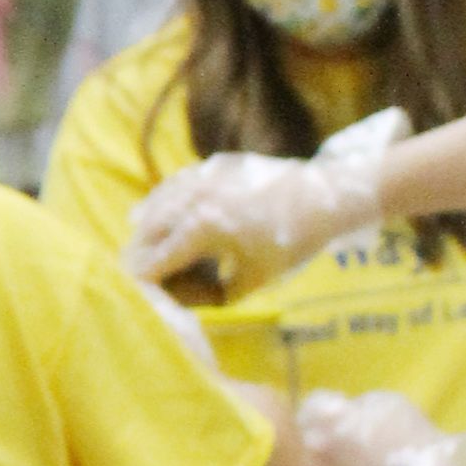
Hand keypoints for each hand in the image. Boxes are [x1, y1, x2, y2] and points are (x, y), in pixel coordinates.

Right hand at [123, 119, 399, 297]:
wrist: (327, 196)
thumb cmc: (292, 243)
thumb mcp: (252, 280)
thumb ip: (214, 294)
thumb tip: (188, 300)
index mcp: (200, 228)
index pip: (153, 261)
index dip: (142, 283)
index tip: (139, 297)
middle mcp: (193, 198)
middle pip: (145, 230)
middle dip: (140, 256)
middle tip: (140, 276)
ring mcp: (201, 176)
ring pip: (156, 202)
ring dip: (148, 227)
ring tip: (146, 248)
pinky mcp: (213, 165)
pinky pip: (176, 183)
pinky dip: (166, 201)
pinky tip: (165, 213)